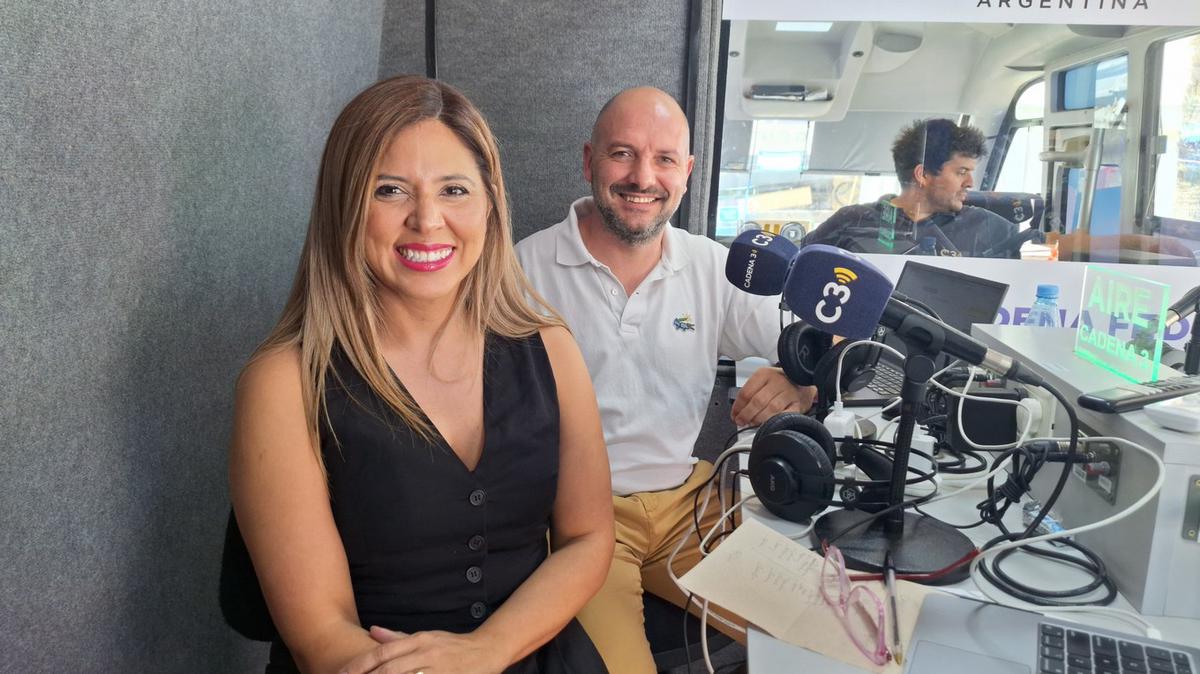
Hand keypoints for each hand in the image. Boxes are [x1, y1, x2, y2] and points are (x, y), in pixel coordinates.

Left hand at [338, 626, 508, 673]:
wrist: (487, 650)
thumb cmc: (454, 646)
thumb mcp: (426, 637)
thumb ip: (397, 638)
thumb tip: (372, 631)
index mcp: (418, 640)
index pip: (382, 653)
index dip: (360, 665)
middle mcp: (425, 652)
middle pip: (388, 669)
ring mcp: (437, 668)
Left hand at [731, 367, 815, 426]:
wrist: (802, 383)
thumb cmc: (778, 384)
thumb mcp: (762, 382)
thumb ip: (749, 394)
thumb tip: (736, 412)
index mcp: (764, 374)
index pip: (746, 392)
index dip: (738, 407)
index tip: (734, 415)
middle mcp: (777, 381)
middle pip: (757, 401)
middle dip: (746, 415)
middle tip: (742, 422)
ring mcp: (789, 393)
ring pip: (771, 409)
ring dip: (759, 420)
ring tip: (753, 424)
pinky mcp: (798, 404)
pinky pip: (784, 415)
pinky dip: (775, 421)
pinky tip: (769, 424)